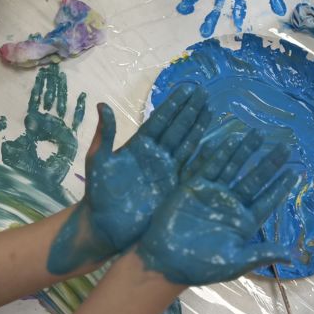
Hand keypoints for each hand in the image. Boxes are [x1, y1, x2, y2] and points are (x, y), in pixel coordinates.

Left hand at [47, 84, 211, 273]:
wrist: (104, 226)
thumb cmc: (98, 193)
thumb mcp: (99, 160)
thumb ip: (105, 134)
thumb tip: (101, 104)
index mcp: (139, 145)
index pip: (160, 119)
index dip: (173, 104)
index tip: (187, 88)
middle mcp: (156, 155)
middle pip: (177, 128)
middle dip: (190, 110)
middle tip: (204, 92)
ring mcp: (166, 171)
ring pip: (186, 144)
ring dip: (198, 127)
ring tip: (211, 109)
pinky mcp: (173, 188)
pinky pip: (190, 169)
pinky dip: (202, 156)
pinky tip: (214, 144)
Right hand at [136, 131, 300, 285]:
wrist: (165, 261)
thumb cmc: (201, 266)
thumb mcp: (235, 263)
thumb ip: (262, 254)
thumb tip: (294, 256)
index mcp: (244, 222)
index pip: (268, 200)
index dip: (281, 186)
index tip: (297, 172)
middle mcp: (231, 204)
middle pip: (255, 178)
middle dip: (269, 162)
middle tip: (286, 146)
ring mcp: (213, 194)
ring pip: (234, 167)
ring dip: (246, 151)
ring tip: (259, 133)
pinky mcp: (194, 187)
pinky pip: (209, 166)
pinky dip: (219, 153)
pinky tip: (230, 139)